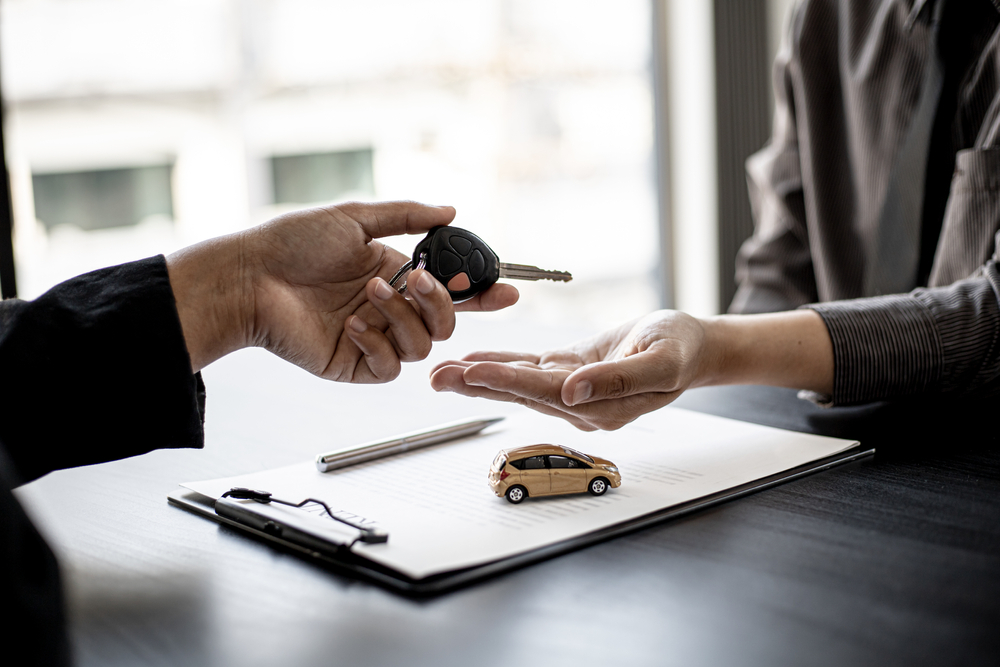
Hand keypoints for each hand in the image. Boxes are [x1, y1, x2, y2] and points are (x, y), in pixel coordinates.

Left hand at [168, 201, 518, 380]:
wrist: (249, 277)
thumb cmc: (292, 243)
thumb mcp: (355, 217)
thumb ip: (407, 216)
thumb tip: (451, 210)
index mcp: (396, 274)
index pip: (452, 289)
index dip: (482, 293)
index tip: (508, 289)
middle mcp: (390, 308)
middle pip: (446, 322)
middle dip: (441, 302)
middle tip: (418, 280)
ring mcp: (375, 338)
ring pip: (424, 346)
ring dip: (405, 318)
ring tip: (370, 293)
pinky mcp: (355, 364)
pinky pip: (392, 366)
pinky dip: (380, 344)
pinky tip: (355, 324)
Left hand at [430, 310, 708, 430]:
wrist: (693, 346)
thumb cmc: (682, 349)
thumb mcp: (660, 361)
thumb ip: (618, 380)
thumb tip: (574, 392)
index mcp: (601, 407)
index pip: (544, 392)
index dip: (506, 381)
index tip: (472, 373)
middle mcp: (580, 404)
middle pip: (520, 391)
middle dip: (476, 384)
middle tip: (435, 377)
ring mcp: (572, 390)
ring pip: (518, 381)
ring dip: (480, 376)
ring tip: (441, 371)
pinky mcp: (570, 370)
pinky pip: (530, 366)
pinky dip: (501, 362)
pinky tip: (472, 360)